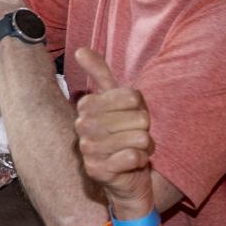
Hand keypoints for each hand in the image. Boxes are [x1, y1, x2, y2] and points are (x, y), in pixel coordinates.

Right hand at [72, 47, 155, 204]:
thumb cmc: (123, 134)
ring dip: (145, 146)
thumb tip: (80, 50)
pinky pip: (133, 157)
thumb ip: (100, 74)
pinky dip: (141, 161)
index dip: (141, 108)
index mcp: (87, 105)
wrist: (126, 175)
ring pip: (137, 138)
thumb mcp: (116, 102)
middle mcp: (82, 126)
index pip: (131, 96)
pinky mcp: (96, 170)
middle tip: (135, 136)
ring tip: (135, 149)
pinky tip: (132, 163)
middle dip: (145, 129)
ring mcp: (87, 149)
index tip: (132, 116)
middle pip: (138, 118)